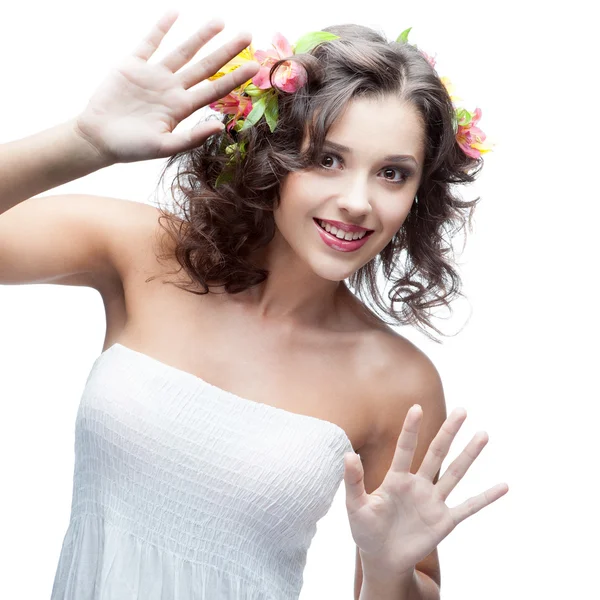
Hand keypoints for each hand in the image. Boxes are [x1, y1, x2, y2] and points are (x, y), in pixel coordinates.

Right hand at [74, 10, 258, 163]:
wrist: (98, 139)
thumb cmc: (130, 148)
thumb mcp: (163, 147)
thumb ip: (191, 138)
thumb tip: (220, 126)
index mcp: (181, 108)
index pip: (214, 91)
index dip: (234, 79)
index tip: (255, 68)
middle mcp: (172, 89)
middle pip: (205, 66)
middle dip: (226, 51)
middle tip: (247, 35)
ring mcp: (154, 75)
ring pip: (182, 51)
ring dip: (200, 36)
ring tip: (220, 20)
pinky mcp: (132, 66)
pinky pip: (149, 43)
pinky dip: (161, 28)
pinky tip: (176, 13)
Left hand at [343, 405, 508, 575]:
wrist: (382, 560)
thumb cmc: (365, 531)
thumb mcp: (355, 506)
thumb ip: (353, 481)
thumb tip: (347, 454)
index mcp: (396, 479)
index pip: (405, 448)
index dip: (410, 429)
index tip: (416, 407)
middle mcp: (418, 485)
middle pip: (436, 454)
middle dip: (448, 432)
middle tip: (462, 410)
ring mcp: (433, 502)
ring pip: (455, 474)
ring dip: (469, 455)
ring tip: (483, 434)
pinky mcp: (445, 521)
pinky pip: (469, 507)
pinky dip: (486, 498)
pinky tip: (503, 486)